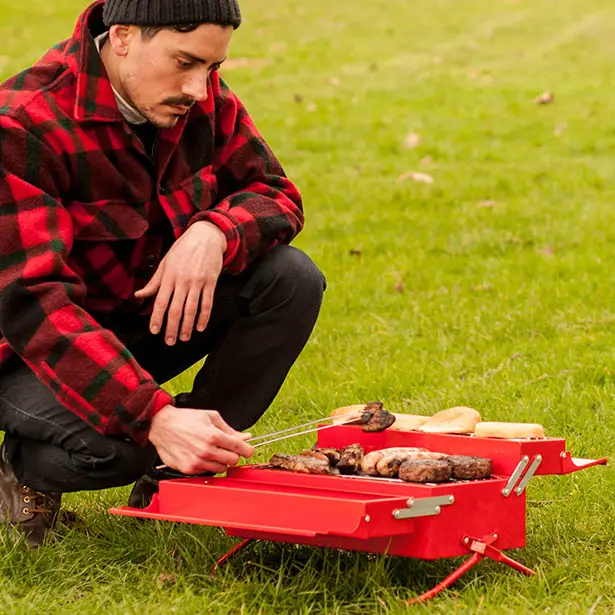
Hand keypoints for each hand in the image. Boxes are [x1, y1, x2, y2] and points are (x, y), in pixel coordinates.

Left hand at [135, 222, 226, 344]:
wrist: (206, 236)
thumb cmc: (183, 249)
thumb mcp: (165, 263)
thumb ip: (153, 282)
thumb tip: (138, 295)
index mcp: (168, 276)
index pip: (160, 301)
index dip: (156, 318)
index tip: (154, 331)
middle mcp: (182, 280)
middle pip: (175, 309)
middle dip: (171, 328)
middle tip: (169, 341)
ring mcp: (197, 282)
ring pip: (191, 309)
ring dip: (187, 326)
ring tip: (184, 338)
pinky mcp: (210, 282)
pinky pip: (207, 303)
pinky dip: (204, 317)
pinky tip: (200, 327)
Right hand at [148, 405, 253, 474]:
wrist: (162, 425)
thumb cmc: (185, 419)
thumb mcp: (211, 417)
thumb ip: (229, 430)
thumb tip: (244, 437)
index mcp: (213, 436)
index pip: (239, 448)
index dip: (248, 449)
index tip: (249, 450)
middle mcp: (205, 450)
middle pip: (233, 461)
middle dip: (233, 454)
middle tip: (227, 448)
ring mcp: (196, 462)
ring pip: (221, 469)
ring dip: (220, 461)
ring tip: (212, 451)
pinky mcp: (188, 469)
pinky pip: (206, 472)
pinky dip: (207, 465)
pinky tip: (200, 455)